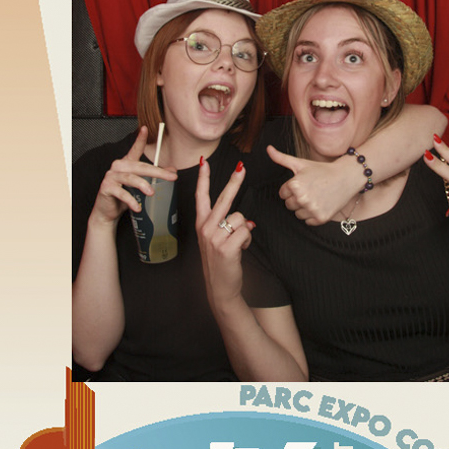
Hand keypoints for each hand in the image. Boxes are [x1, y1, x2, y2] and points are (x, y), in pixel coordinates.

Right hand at [89, 126, 176, 225]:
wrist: (107, 211)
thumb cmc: (123, 196)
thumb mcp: (140, 185)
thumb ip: (152, 176)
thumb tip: (173, 170)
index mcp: (127, 163)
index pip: (135, 149)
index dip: (140, 139)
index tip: (145, 128)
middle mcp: (118, 167)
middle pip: (140, 166)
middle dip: (158, 172)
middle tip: (172, 177)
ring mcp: (111, 176)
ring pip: (131, 178)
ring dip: (143, 185)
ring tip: (152, 193)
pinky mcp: (106, 188)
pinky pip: (121, 193)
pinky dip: (131, 201)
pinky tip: (138, 207)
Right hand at [195, 157, 253, 307]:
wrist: (220, 287)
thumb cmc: (220, 262)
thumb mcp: (216, 241)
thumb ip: (225, 226)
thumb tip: (247, 220)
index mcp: (201, 224)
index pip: (201, 197)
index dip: (203, 179)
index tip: (204, 162)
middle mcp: (205, 228)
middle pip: (223, 198)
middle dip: (234, 181)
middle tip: (242, 166)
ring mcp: (214, 237)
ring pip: (240, 218)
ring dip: (245, 231)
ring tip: (237, 244)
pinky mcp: (225, 247)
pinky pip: (246, 231)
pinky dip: (248, 240)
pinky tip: (240, 250)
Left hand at [266, 144, 370, 226]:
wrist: (346, 177)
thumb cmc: (322, 170)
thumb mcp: (301, 163)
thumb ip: (281, 158)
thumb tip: (268, 149)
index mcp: (295, 184)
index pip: (282, 194)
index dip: (292, 188)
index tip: (304, 183)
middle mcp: (302, 198)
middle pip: (289, 205)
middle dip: (297, 198)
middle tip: (311, 189)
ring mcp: (311, 209)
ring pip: (298, 214)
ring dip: (304, 208)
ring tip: (316, 196)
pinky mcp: (320, 218)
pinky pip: (308, 222)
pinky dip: (313, 215)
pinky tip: (321, 203)